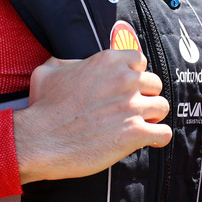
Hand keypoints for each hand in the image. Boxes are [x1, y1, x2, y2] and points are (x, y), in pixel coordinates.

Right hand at [13, 49, 170, 183]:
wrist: (38, 140)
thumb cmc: (42, 107)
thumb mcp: (49, 71)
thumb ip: (69, 63)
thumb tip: (75, 65)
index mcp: (109, 61)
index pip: (140, 61)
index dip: (133, 76)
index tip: (124, 88)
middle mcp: (125, 79)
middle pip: (155, 84)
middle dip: (145, 96)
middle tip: (130, 109)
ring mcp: (132, 106)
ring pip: (162, 107)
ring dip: (152, 117)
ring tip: (137, 125)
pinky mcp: (135, 133)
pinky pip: (163, 133)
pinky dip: (157, 137)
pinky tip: (145, 140)